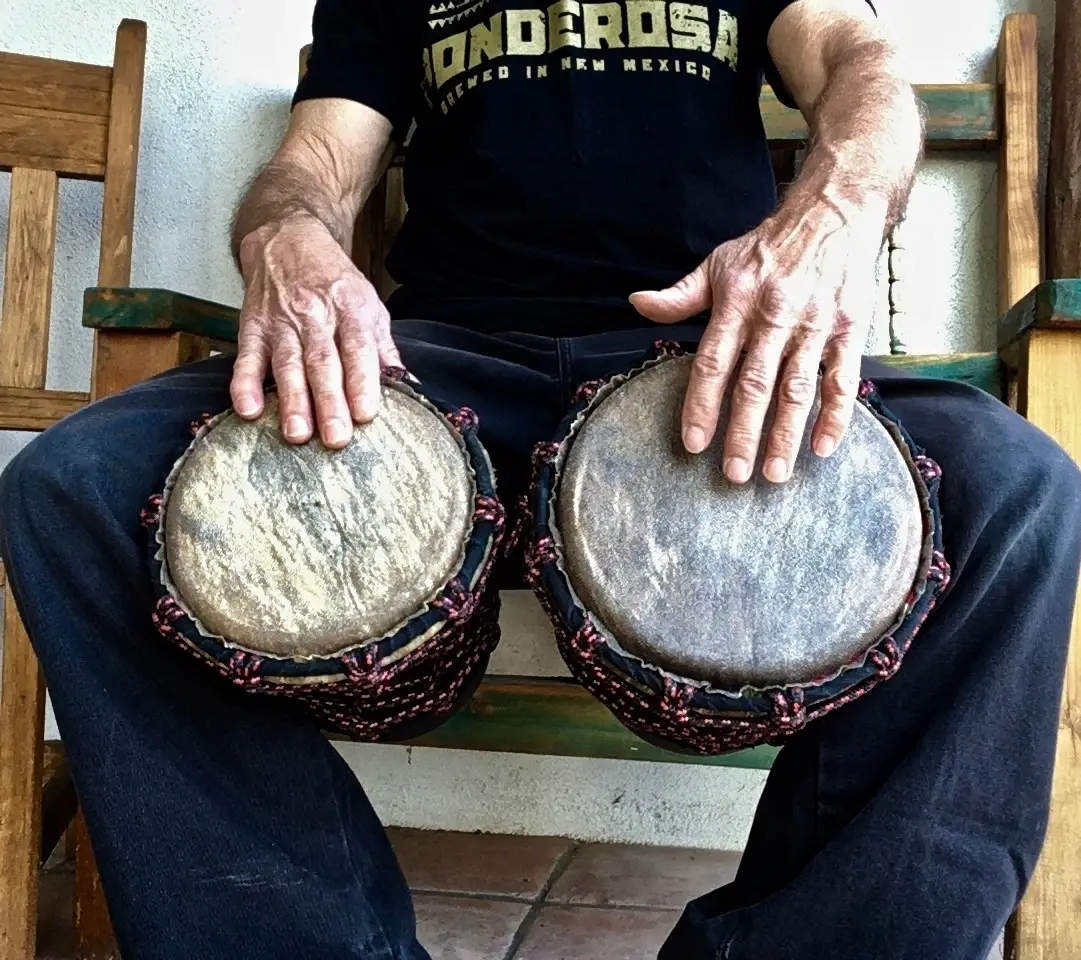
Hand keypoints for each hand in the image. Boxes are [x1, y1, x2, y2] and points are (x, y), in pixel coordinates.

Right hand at [230, 216, 400, 448]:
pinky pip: (246, 357)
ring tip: (297, 434)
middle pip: (324, 362)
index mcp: (351, 310)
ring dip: (292, 400)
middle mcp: (316, 316)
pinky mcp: (252, 327)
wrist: (287, 238)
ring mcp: (282, 322)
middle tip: (335, 438)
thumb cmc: (334, 282)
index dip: (363, 382)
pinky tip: (248, 409)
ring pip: (288, 364)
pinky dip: (245, 383)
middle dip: (329, 401)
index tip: (367, 414)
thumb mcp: (368, 306)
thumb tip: (409, 385)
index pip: (359, 349)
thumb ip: (384, 349)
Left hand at [630, 196, 884, 484]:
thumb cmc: (769, 246)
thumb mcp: (719, 263)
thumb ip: (681, 295)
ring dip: (786, 435)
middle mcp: (775, 315)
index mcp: (737, 302)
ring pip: (798, 389)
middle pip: (755, 384)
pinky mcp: (849, 330)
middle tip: (734, 474)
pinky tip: (823, 448)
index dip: (701, 405)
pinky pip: (842, 380)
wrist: (835, 211)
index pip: (713, 363)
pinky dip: (836, 416)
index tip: (694, 443)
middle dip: (743, 433)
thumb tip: (638, 304)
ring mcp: (815, 324)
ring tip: (774, 474)